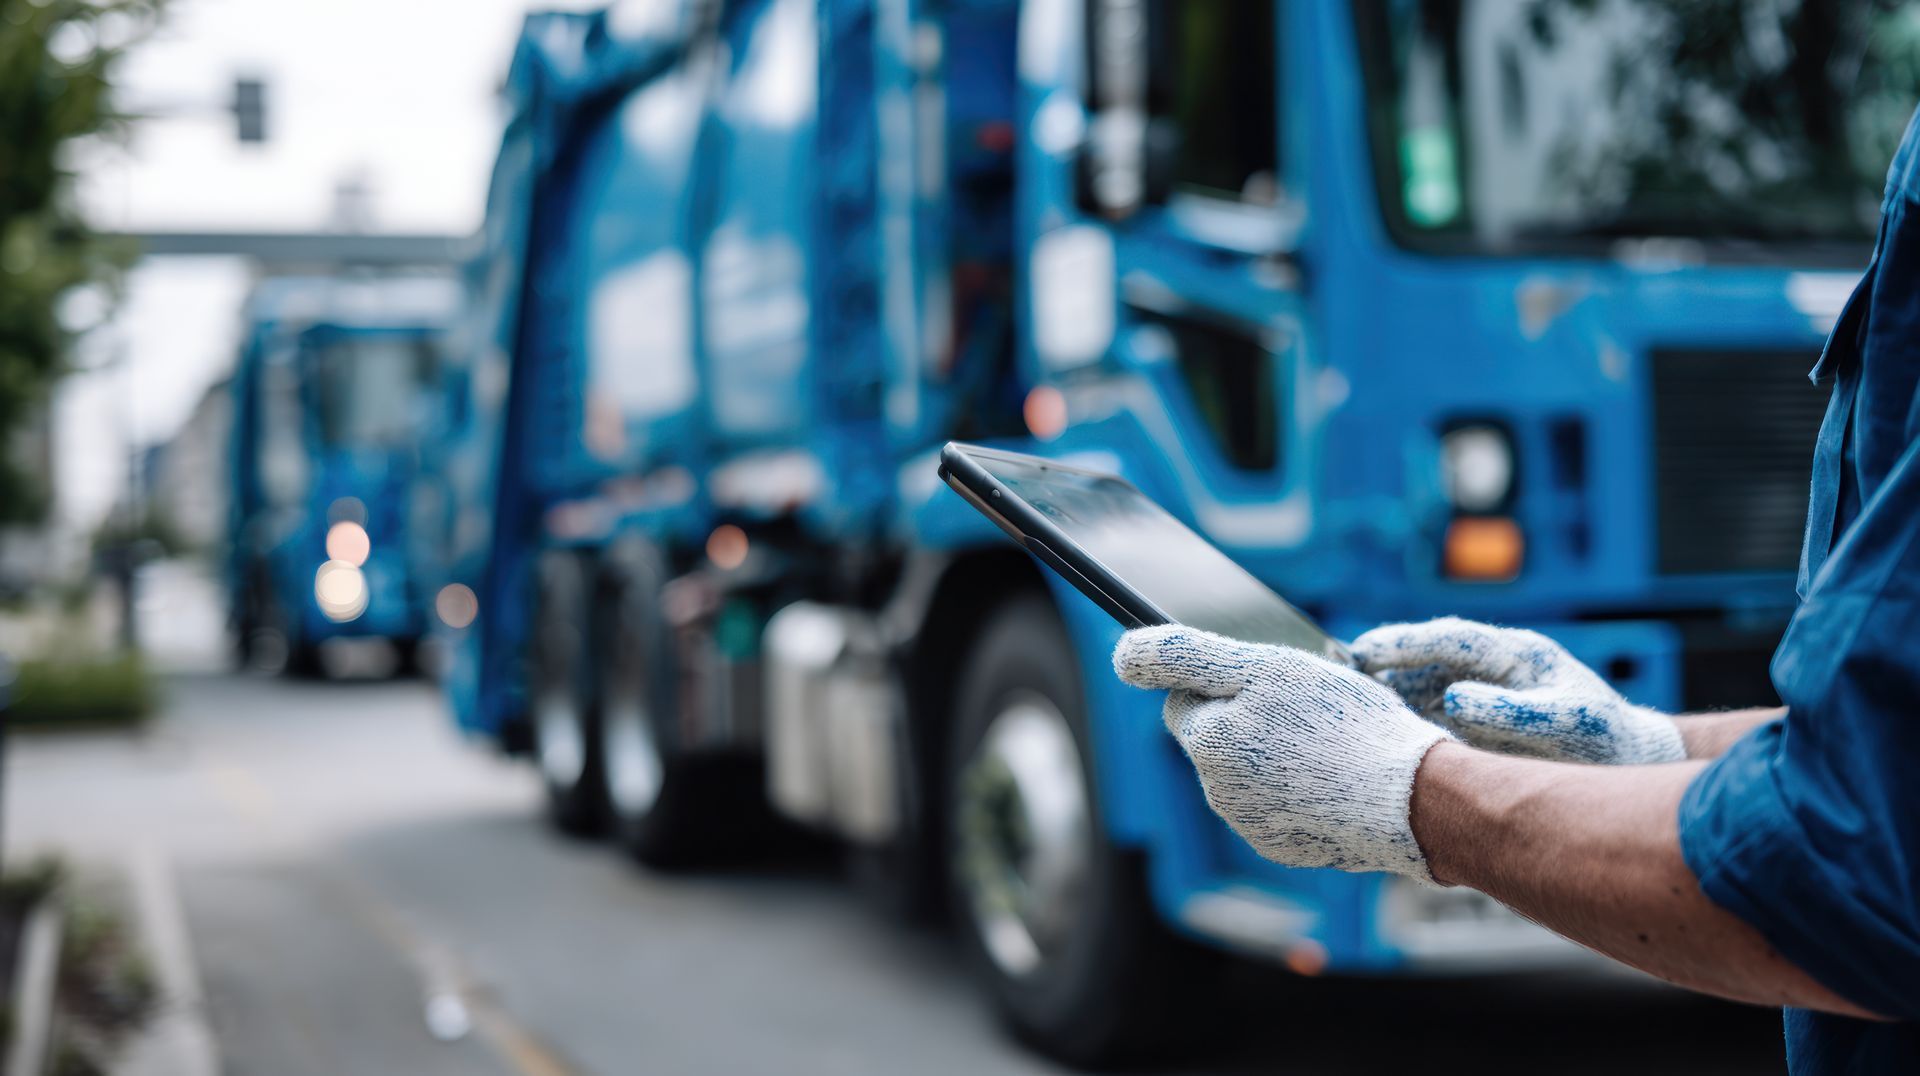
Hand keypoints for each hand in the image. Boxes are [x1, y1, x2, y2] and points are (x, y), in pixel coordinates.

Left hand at [1113, 625, 1454, 879]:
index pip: (1185, 701)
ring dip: (1273, 755)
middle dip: (1247, 721)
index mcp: (1207, 743)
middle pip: (1217, 739)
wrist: (1408, 799)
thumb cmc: (1340, 722)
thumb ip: (1185, 656)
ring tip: (1326, 745)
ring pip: (1248, 773)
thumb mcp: (1261, 667)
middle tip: (1302, 711)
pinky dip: (1298, 790)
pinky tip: (1333, 778)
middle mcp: (1218, 792)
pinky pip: (1278, 806)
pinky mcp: (1286, 849)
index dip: (1224, 684)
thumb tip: (1122, 657)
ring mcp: (1252, 825)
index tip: (1264, 683)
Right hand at [1351, 617, 1685, 764]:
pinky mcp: (1472, 722)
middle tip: (1335, 673)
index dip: (1404, 642)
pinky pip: (1425, 716)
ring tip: (1344, 706)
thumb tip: (1454, 699)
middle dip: (1380, 662)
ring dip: (1383, 694)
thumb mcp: (1568, 723)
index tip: (1364, 653)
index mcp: (1516, 654)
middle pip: (1424, 657)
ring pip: (1418, 686)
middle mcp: (1490, 668)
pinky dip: (1397, 723)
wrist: (1628, 764)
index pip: (1449, 638)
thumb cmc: (1605, 740)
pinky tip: (1371, 737)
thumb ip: (1513, 711)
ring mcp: (1479, 693)